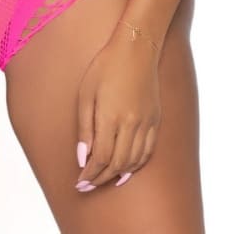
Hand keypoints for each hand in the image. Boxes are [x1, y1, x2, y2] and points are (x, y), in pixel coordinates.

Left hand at [74, 27, 161, 190]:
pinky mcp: (155, 119)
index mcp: (111, 117)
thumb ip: (84, 128)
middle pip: (117, 164)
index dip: (89, 175)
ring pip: (133, 161)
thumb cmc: (106, 66)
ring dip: (117, 175)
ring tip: (103, 180)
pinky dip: (136, 166)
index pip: (100, 158)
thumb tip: (82, 158)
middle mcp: (131, 124)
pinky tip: (126, 170)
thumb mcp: (86, 93)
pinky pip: (147, 152)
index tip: (79, 183)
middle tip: (87, 186)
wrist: (136, 49)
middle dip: (100, 179)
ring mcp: (146, 122)